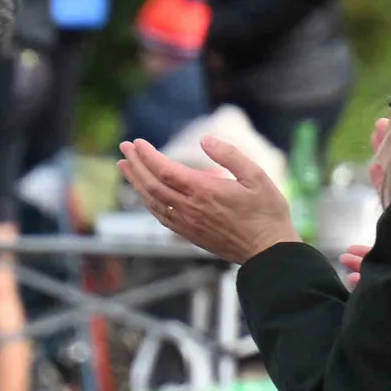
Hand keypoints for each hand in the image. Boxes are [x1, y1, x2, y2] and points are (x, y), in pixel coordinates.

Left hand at [117, 130, 296, 260]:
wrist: (266, 251)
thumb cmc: (266, 212)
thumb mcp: (257, 176)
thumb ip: (230, 155)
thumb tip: (204, 139)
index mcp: (205, 191)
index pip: (166, 170)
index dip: (148, 156)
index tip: (137, 143)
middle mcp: (190, 208)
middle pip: (152, 184)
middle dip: (135, 165)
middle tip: (124, 148)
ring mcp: (186, 223)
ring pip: (152, 200)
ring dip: (136, 182)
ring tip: (124, 166)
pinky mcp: (188, 233)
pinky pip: (160, 215)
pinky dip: (147, 200)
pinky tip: (143, 191)